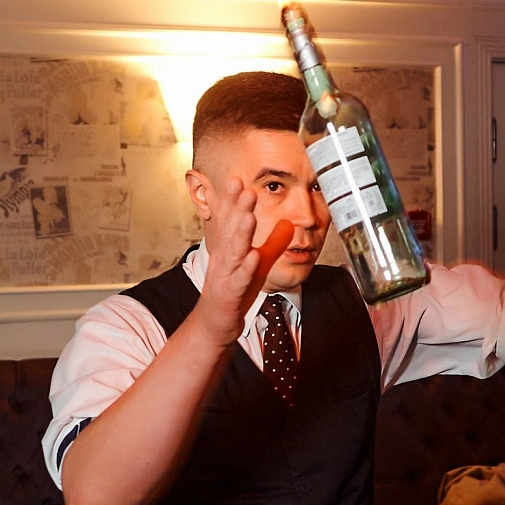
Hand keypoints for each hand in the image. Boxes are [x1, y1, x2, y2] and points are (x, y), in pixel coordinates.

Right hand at [188, 176, 291, 346]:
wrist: (215, 324)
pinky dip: (245, 269)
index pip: (229, 220)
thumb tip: (289, 224)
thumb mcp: (257, 264)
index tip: (238, 180)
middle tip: (244, 189)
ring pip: (233, 252)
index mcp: (228, 248)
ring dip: (240, 233)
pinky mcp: (229, 295)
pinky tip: (253, 257)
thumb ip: (272, 244)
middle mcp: (223, 259)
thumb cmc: (234, 291)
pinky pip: (238, 281)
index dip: (232, 200)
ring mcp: (224, 276)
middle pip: (229, 230)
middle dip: (236, 209)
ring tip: (248, 216)